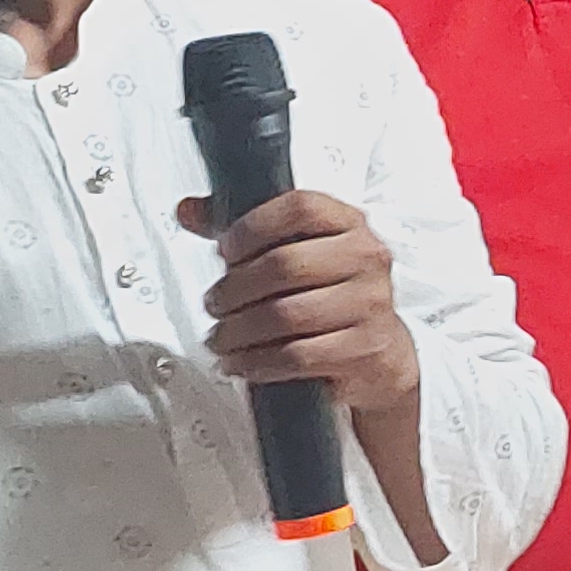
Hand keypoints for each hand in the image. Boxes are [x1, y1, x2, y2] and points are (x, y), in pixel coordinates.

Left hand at [179, 188, 418, 433]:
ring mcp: (369, 304)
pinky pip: (296, 356)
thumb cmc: (331, 297)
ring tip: (220, 337)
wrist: (381, 354)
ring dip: (238, 331)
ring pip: (285, 315)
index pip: (302, 207)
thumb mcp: (298, 254)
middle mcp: (365, 259)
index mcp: (349, 225)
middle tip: (214, 304)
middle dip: (234, 289)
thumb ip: (246, 231)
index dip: (254, 226)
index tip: (226, 250)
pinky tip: (241, 362)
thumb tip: (189, 211)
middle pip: (284, 265)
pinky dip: (257, 362)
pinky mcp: (362, 349)